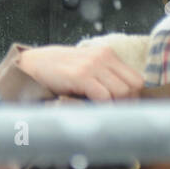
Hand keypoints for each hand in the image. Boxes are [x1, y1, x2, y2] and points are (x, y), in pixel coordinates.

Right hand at [16, 44, 144, 101]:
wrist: (32, 64)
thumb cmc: (60, 72)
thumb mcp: (86, 69)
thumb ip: (104, 79)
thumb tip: (124, 103)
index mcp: (107, 54)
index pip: (137, 79)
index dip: (133, 97)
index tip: (123, 109)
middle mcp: (103, 56)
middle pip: (133, 86)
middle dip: (127, 104)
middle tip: (114, 114)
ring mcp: (92, 65)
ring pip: (121, 92)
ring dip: (115, 107)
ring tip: (102, 113)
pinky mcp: (81, 75)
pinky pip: (103, 96)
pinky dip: (102, 108)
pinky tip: (92, 110)